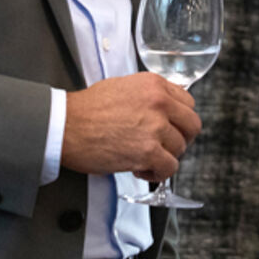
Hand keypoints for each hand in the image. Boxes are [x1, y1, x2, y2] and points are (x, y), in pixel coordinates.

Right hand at [62, 72, 200, 182]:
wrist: (66, 125)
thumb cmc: (87, 109)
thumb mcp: (123, 87)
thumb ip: (148, 96)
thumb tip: (164, 109)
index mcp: (154, 85)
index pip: (188, 102)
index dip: (180, 119)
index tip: (171, 127)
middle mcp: (159, 103)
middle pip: (192, 125)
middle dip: (181, 138)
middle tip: (165, 146)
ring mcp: (155, 128)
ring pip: (180, 149)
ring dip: (165, 156)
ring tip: (144, 157)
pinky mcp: (148, 152)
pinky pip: (169, 168)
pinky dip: (157, 173)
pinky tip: (141, 169)